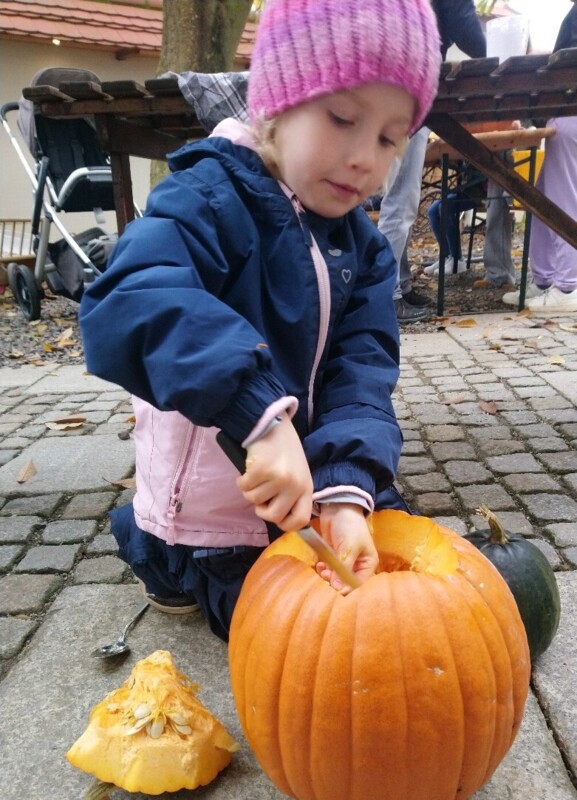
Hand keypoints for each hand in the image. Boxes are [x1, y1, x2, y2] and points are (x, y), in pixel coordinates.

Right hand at [236, 415, 312, 530]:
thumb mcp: (297, 473)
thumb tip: (279, 517)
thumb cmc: (284, 450)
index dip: (285, 524)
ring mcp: (278, 478)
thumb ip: (292, 494)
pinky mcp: (261, 470)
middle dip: (261, 510)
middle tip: (260, 497)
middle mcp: (295, 485)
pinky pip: (244, 487)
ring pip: (254, 500)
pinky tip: (249, 469)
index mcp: (306, 487)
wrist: (273, 424)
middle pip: (274, 516)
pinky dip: (242, 480)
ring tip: (256, 475)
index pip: (300, 519)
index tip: (275, 519)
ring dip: (250, 490)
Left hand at [316, 503, 377, 593]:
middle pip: (346, 581)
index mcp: (368, 563)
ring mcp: (344, 561)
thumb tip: (338, 587)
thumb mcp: (349, 548)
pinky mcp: (333, 556)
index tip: (337, 589)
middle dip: (336, 581)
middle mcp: (357, 564)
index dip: (348, 588)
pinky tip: (320, 565)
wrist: (337, 508)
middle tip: (326, 576)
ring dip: (328, 575)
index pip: (359, 582)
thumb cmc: (350, 527)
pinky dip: (324, 569)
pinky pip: (328, 568)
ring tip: (322, 569)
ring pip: (336, 576)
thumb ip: (344, 568)